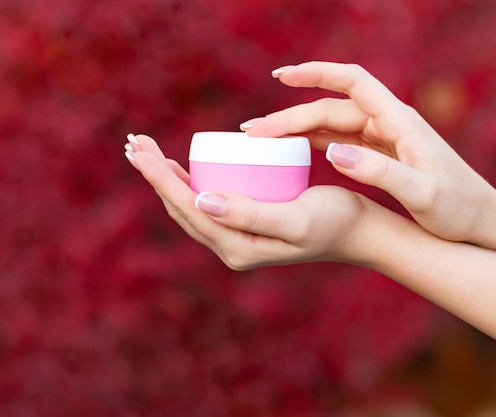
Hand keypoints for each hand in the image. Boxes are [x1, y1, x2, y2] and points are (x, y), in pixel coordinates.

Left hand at [124, 134, 392, 269]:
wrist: (360, 230)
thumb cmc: (335, 221)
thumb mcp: (296, 219)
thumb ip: (251, 215)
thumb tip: (201, 203)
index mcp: (237, 248)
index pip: (188, 210)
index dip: (160, 179)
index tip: (139, 150)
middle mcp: (232, 246)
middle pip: (183, 208)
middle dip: (156, 175)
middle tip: (134, 143)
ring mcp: (239, 236)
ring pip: (192, 205)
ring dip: (168, 178)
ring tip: (147, 150)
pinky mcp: (248, 223)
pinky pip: (210, 201)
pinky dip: (190, 181)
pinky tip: (181, 167)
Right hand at [242, 62, 495, 243]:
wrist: (481, 223)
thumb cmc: (458, 210)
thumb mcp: (423, 194)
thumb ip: (380, 172)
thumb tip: (333, 150)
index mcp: (399, 122)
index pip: (353, 82)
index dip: (317, 73)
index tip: (281, 76)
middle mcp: (389, 124)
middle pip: (331, 108)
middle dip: (290, 116)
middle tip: (252, 133)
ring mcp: (383, 139)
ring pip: (331, 125)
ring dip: (296, 129)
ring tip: (260, 141)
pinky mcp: (380, 156)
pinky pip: (339, 141)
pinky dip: (312, 143)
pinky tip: (291, 151)